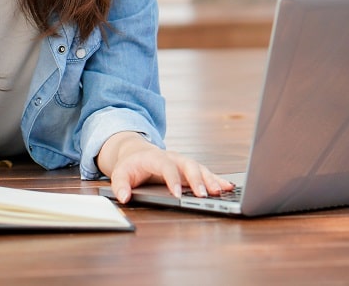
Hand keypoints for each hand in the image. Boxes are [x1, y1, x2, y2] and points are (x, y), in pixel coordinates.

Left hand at [97, 132, 234, 203]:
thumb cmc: (130, 165)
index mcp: (155, 157)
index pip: (166, 166)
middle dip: (197, 179)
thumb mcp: (119, 174)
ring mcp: (183, 162)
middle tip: (203, 195)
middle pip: (188, 165)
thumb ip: (120, 185)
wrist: (136, 152)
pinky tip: (228, 187)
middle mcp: (173, 157)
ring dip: (211, 179)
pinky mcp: (190, 169)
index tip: (178, 194)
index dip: (172, 179)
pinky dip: (217, 179)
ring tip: (221, 191)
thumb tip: (124, 197)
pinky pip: (206, 173)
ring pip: (200, 168)